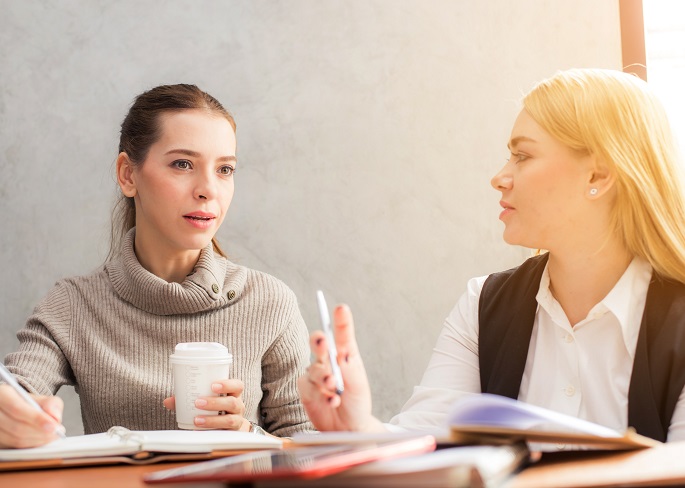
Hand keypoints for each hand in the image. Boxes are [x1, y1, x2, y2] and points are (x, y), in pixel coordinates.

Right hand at [0, 384, 64, 447]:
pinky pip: (14, 447)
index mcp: (2, 396)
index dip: (36, 419)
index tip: (54, 426)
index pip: (17, 409)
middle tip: (57, 432)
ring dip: (37, 440)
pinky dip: (31, 445)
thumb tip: (55, 418)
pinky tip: (42, 440)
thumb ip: (51, 404)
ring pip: (14, 439)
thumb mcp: (40, 398)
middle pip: (16, 427)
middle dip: (40, 432)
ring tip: (52, 436)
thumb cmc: (28, 405)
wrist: (14, 411)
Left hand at [163, 379, 250, 430]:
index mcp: (233, 394)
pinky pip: (225, 435)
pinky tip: (199, 432)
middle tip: (198, 402)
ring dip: (212, 420)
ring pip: (230, 420)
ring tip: (197, 420)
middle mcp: (238, 407)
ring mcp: (237, 421)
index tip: (213, 385)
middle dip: (215, 403)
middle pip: (232, 403)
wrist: (229, 428)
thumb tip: (168, 401)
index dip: (228, 384)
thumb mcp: (206, 400)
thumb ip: (188, 399)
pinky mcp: (232, 435)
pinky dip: (212, 433)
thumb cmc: (216, 409)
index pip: (237, 386)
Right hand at [298, 304, 385, 431]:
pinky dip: (321, 394)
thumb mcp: (358, 384)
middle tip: (323, 343)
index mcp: (345, 355)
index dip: (341, 321)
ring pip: (314, 369)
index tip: (341, 309)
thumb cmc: (356, 402)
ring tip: (334, 387)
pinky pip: (309, 387)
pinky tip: (331, 401)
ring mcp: (315, 374)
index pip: (342, 335)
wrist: (348, 428)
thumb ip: (349, 368)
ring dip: (324, 377)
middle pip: (318, 343)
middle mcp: (328, 361)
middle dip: (319, 342)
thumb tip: (341, 352)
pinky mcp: (306, 390)